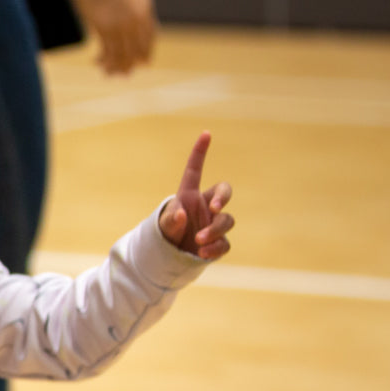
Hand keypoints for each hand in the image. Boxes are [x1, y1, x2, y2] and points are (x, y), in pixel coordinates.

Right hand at [72, 0, 156, 75]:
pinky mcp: (106, 28)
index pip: (150, 37)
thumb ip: (131, 7)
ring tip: (108, 73)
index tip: (143, 63)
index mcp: (146, 8)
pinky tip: (97, 63)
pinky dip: (104, 60)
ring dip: (115, 67)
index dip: (146, 52)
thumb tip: (127, 21)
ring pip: (123, 54)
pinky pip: (108, 51)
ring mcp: (122, 25)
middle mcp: (137, 19)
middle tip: (123, 74)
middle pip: (138, 49)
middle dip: (131, 64)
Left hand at [158, 131, 233, 259]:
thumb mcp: (163, 227)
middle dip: (223, 197)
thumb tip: (181, 215)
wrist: (172, 256)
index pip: (195, 171)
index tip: (205, 134)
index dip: (200, 153)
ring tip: (198, 240)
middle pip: (224, 191)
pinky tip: (202, 253)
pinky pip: (225, 242)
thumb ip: (169, 221)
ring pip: (226, 220)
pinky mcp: (219, 241)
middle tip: (215, 208)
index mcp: (190, 196)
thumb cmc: (167, 234)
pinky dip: (215, 247)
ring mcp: (214, 223)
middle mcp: (205, 206)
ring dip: (214, 230)